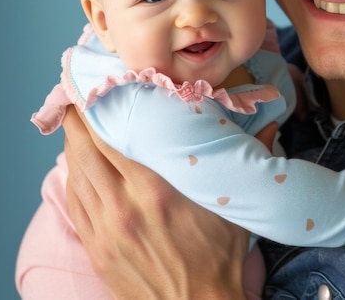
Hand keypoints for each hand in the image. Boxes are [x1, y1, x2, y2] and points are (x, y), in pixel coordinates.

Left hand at [63, 106, 248, 299]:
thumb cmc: (217, 257)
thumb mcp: (235, 206)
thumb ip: (249, 158)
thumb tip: (273, 125)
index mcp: (154, 190)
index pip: (112, 137)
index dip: (100, 109)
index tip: (100, 87)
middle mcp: (121, 205)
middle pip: (85, 151)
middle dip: (78, 120)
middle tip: (81, 96)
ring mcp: (104, 229)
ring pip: (75, 174)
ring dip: (72, 145)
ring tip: (75, 123)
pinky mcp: (96, 247)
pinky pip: (74, 202)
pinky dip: (72, 177)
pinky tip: (76, 164)